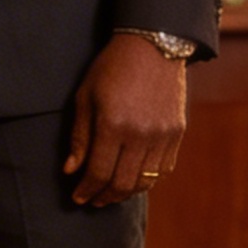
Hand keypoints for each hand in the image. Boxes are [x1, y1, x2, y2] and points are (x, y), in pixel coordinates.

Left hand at [63, 34, 186, 206]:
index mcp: (113, 125)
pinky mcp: (177, 132)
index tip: (78, 198)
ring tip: (111, 193)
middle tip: (93, 201)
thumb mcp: (85, 97)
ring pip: (145, 181)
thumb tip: (70, 171)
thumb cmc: (111, 69)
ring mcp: (162, 135)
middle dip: (105, 197)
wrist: (153, 46)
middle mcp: (140, 134)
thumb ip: (79, 137)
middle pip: (122, 183)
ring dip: (126, 192)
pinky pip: (163, 169)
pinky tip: (134, 179)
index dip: (86, 190)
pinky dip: (147, 180)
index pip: (98, 172)